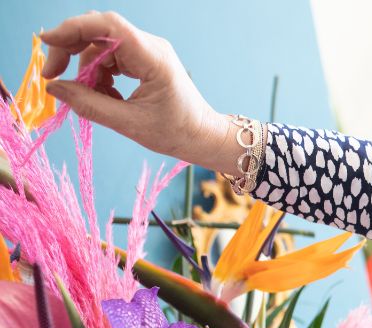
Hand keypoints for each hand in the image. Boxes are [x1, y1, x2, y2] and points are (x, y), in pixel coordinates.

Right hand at [41, 11, 229, 170]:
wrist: (203, 136)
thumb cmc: (176, 132)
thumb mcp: (129, 123)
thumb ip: (89, 105)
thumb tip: (54, 88)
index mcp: (153, 57)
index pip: (109, 26)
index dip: (74, 28)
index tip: (48, 42)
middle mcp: (150, 46)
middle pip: (99, 32)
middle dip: (71, 50)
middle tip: (54, 77)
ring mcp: (147, 51)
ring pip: (101, 47)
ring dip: (86, 70)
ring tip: (91, 98)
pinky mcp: (143, 60)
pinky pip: (110, 58)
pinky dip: (99, 75)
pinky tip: (105, 96)